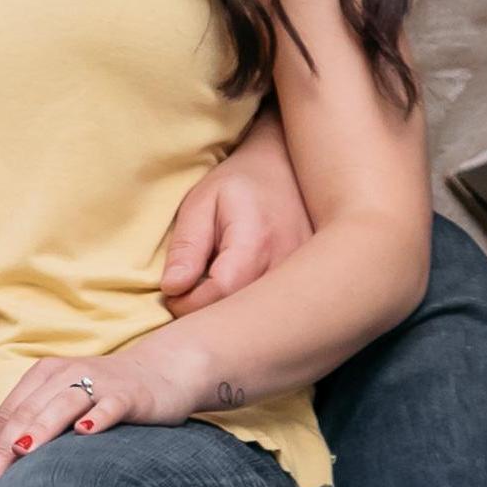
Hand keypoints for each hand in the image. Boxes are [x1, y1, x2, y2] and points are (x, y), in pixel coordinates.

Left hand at [0, 326, 220, 485]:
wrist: (161, 372)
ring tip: (23, 452)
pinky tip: (85, 433)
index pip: (9, 412)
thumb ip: (38, 425)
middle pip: (29, 410)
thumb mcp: (66, 404)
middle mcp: (65, 373)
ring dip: (41, 428)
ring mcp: (98, 382)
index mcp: (43, 376)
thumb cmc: (103, 397)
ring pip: (62, 404)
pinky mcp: (129, 394)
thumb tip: (4, 471)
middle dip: (6, 446)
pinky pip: (110, 405)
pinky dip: (97, 418)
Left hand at [157, 110, 311, 314]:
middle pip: (243, 315)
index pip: (219, 296)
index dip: (187, 304)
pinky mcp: (314, 285)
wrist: (285, 167)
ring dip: (232, 314)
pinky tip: (242, 292)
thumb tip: (171, 289)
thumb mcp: (201, 203)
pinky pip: (279, 311)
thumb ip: (187, 246)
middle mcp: (289, 266)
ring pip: (262, 318)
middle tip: (192, 293)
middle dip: (208, 315)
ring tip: (215, 288)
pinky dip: (254, 311)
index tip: (172, 294)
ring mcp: (308, 278)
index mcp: (256, 243)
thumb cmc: (239, 183)